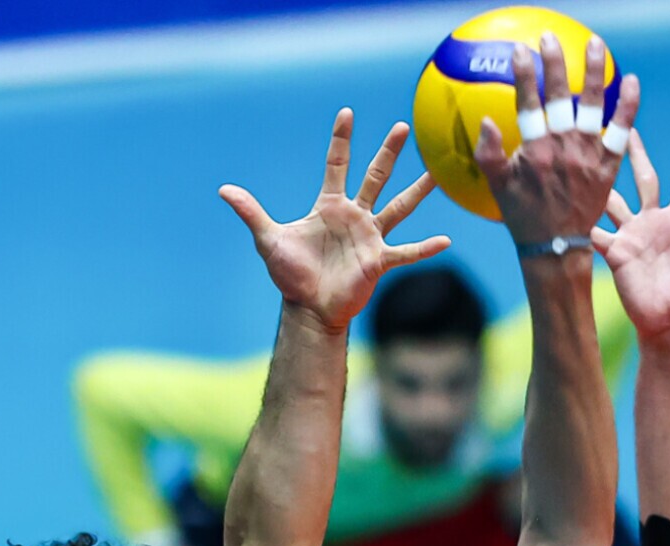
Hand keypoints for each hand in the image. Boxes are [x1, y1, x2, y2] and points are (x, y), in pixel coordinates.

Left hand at [221, 110, 448, 331]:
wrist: (308, 308)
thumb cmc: (291, 275)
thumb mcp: (269, 239)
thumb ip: (251, 212)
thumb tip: (224, 190)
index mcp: (329, 205)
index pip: (337, 164)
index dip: (341, 140)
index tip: (347, 112)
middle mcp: (354, 215)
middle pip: (375, 176)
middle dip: (389, 152)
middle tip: (405, 126)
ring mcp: (370, 236)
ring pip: (399, 207)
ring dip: (418, 191)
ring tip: (440, 172)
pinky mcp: (379, 260)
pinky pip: (406, 252)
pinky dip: (425, 248)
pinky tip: (446, 240)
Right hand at [474, 35, 638, 244]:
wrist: (556, 247)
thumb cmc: (523, 215)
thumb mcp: (498, 187)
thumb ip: (489, 154)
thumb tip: (486, 120)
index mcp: (534, 150)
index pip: (527, 103)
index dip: (524, 74)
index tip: (520, 50)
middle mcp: (562, 147)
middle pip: (558, 96)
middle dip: (554, 63)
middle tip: (550, 38)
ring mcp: (587, 155)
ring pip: (591, 105)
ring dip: (593, 72)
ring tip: (596, 45)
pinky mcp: (608, 165)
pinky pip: (620, 130)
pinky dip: (628, 106)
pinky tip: (632, 82)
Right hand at [591, 131, 669, 341]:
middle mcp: (653, 223)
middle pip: (645, 180)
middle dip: (638, 155)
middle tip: (628, 129)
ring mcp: (631, 236)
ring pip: (613, 201)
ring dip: (602, 181)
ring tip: (585, 159)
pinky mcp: (615, 253)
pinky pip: (596, 233)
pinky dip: (582, 221)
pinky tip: (564, 205)